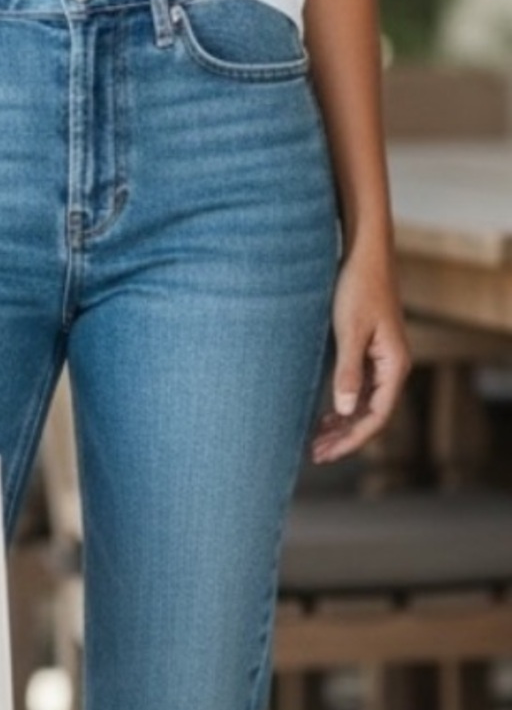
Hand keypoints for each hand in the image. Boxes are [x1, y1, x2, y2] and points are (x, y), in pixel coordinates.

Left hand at [310, 248, 411, 463]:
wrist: (363, 254)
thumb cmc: (357, 288)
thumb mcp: (350, 331)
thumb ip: (348, 372)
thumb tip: (346, 411)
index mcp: (394, 365)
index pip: (376, 417)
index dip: (352, 440)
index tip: (325, 454)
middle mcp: (392, 366)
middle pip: (371, 415)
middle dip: (345, 438)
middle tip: (315, 455)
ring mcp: (381, 360)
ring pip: (364, 404)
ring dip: (342, 425)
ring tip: (316, 442)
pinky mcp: (368, 351)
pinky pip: (359, 390)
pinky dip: (343, 407)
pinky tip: (325, 416)